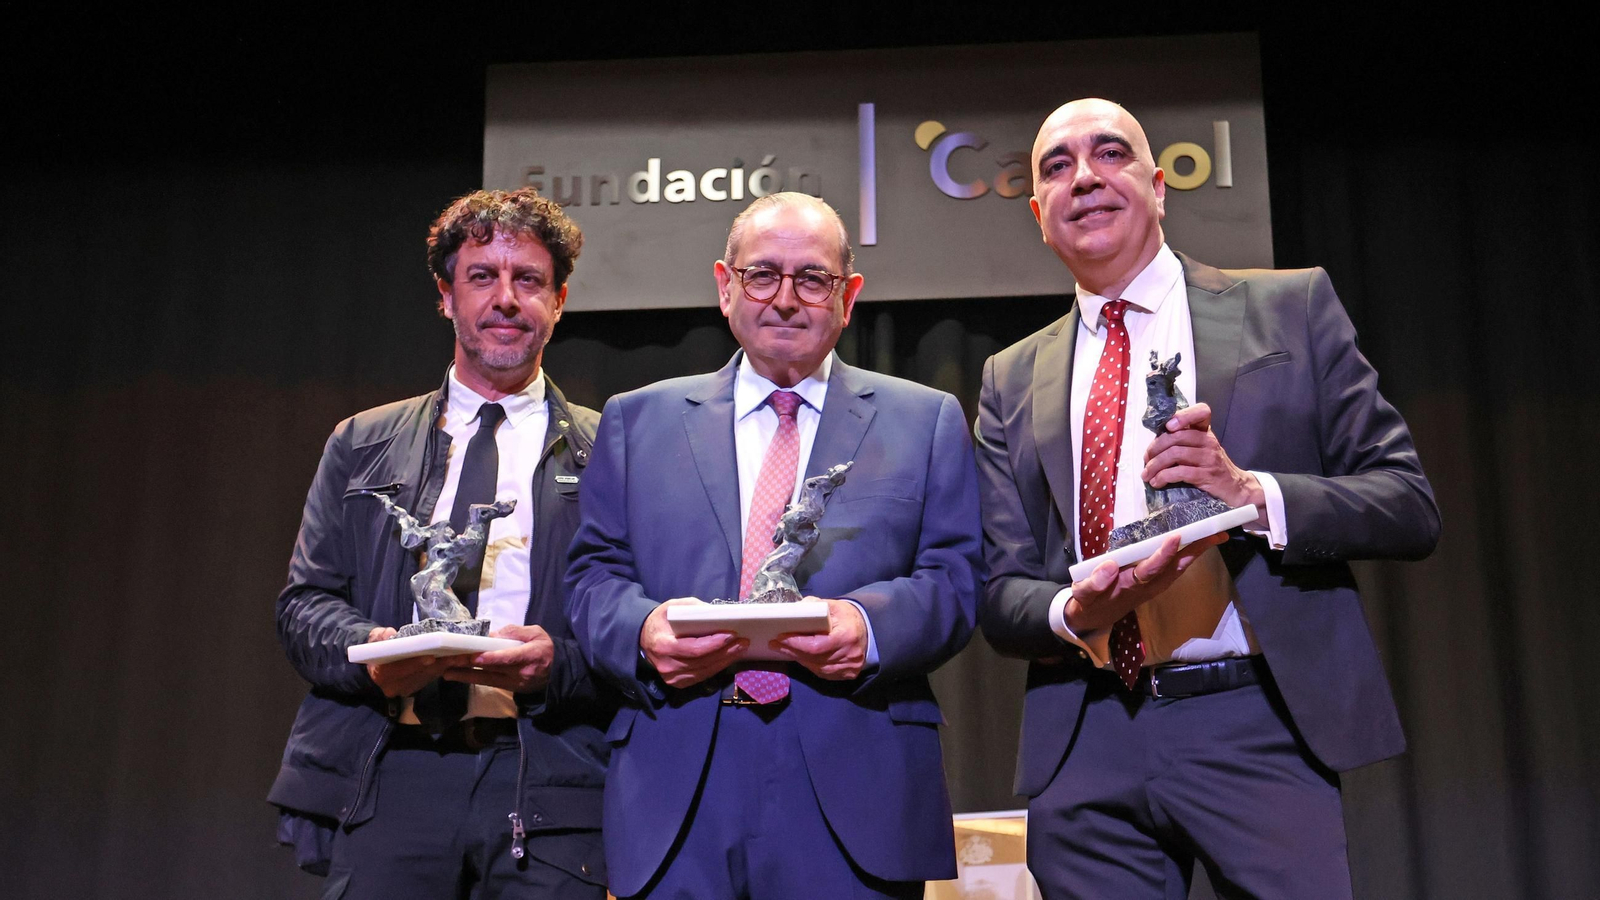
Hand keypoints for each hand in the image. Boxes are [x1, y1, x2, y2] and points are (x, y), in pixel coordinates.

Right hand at [363, 626, 471, 697]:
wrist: (377, 660)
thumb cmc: (377, 645)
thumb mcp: (375, 637)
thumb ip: (381, 636)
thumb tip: (389, 634)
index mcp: (381, 674)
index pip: (400, 669)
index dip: (415, 663)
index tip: (431, 657)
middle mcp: (394, 686)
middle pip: (420, 673)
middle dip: (440, 663)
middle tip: (459, 655)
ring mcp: (407, 689)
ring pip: (430, 676)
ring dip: (449, 666)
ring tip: (465, 656)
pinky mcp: (417, 687)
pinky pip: (433, 677)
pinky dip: (446, 667)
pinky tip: (459, 660)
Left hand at [441, 624, 555, 692]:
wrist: (556, 671)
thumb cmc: (544, 647)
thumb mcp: (535, 632)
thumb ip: (514, 632)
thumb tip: (491, 635)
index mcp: (531, 655)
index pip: (509, 658)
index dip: (492, 658)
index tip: (475, 657)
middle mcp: (521, 673)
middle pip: (493, 669)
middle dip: (470, 664)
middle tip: (450, 660)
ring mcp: (514, 683)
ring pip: (486, 679)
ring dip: (465, 675)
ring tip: (446, 672)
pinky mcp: (508, 689)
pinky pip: (488, 683)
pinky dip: (471, 678)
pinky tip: (456, 676)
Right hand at [641, 598, 748, 688]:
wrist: (642, 638)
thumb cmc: (660, 621)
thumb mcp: (672, 607)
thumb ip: (692, 609)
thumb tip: (717, 614)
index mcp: (664, 646)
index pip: (694, 649)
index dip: (715, 643)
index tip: (732, 635)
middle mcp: (667, 665)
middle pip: (703, 662)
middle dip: (726, 652)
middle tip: (743, 642)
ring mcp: (672, 677)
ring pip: (705, 671)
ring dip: (725, 661)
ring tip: (740, 649)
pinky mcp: (677, 683)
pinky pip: (702, 676)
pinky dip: (716, 667)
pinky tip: (727, 658)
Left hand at [770, 597, 867, 679]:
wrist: (870, 631)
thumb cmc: (849, 617)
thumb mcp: (835, 606)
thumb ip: (816, 606)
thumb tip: (796, 610)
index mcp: (846, 636)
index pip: (816, 645)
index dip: (796, 643)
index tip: (780, 637)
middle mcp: (849, 655)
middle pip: (814, 658)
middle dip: (792, 650)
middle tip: (774, 644)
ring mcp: (849, 667)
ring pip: (816, 668)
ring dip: (798, 658)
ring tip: (784, 650)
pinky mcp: (847, 674)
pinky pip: (823, 673)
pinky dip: (809, 665)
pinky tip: (800, 657)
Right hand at [1065, 532, 1224, 633]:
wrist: (1091, 620)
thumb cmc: (1086, 604)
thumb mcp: (1081, 596)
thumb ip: (1093, 584)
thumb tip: (1109, 565)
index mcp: (1128, 586)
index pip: (1150, 569)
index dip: (1163, 554)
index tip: (1175, 536)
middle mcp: (1145, 587)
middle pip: (1174, 569)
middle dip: (1194, 552)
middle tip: (1215, 534)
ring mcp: (1150, 586)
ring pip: (1177, 570)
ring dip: (1195, 554)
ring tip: (1214, 536)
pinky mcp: (1150, 584)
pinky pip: (1172, 570)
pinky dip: (1186, 557)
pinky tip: (1194, 546)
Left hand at [1141, 403, 1265, 525]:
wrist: (1235, 489)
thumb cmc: (1211, 468)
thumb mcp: (1201, 450)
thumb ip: (1183, 442)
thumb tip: (1153, 445)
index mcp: (1206, 432)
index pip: (1202, 412)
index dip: (1184, 415)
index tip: (1168, 426)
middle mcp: (1209, 441)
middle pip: (1176, 436)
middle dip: (1155, 448)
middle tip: (1146, 459)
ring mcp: (1210, 458)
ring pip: (1175, 454)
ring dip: (1155, 465)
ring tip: (1146, 474)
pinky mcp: (1208, 475)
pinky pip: (1180, 472)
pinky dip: (1164, 477)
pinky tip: (1157, 482)